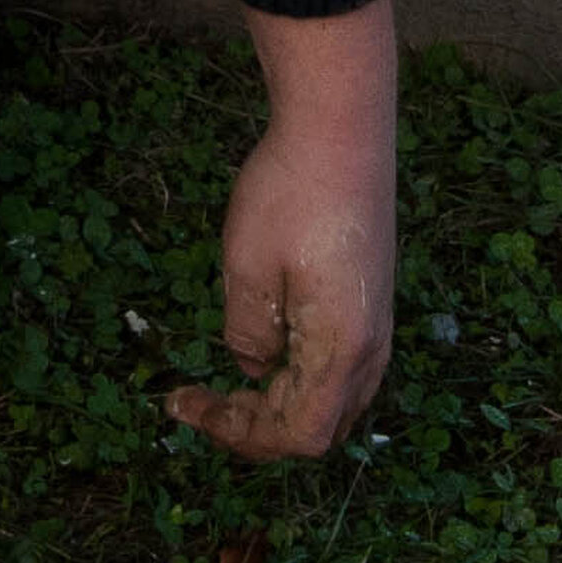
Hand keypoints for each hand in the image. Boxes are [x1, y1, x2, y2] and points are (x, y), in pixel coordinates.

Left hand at [166, 0, 396, 466]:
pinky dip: (299, 382)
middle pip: (318, 429)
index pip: (296, 435)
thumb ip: (246, 335)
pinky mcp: (371, 304)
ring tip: (225, 389)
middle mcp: (371, 349)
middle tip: (198, 402)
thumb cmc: (292, 191)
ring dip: (279, 409)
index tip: (184, 402)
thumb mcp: (247, 267)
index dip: (238, 434)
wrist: (342, 128)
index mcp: (341, 349)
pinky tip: (265, 353)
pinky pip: (341, 372)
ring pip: (333, 404)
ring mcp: (377, 326)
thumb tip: (252, 372)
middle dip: (255, 429)